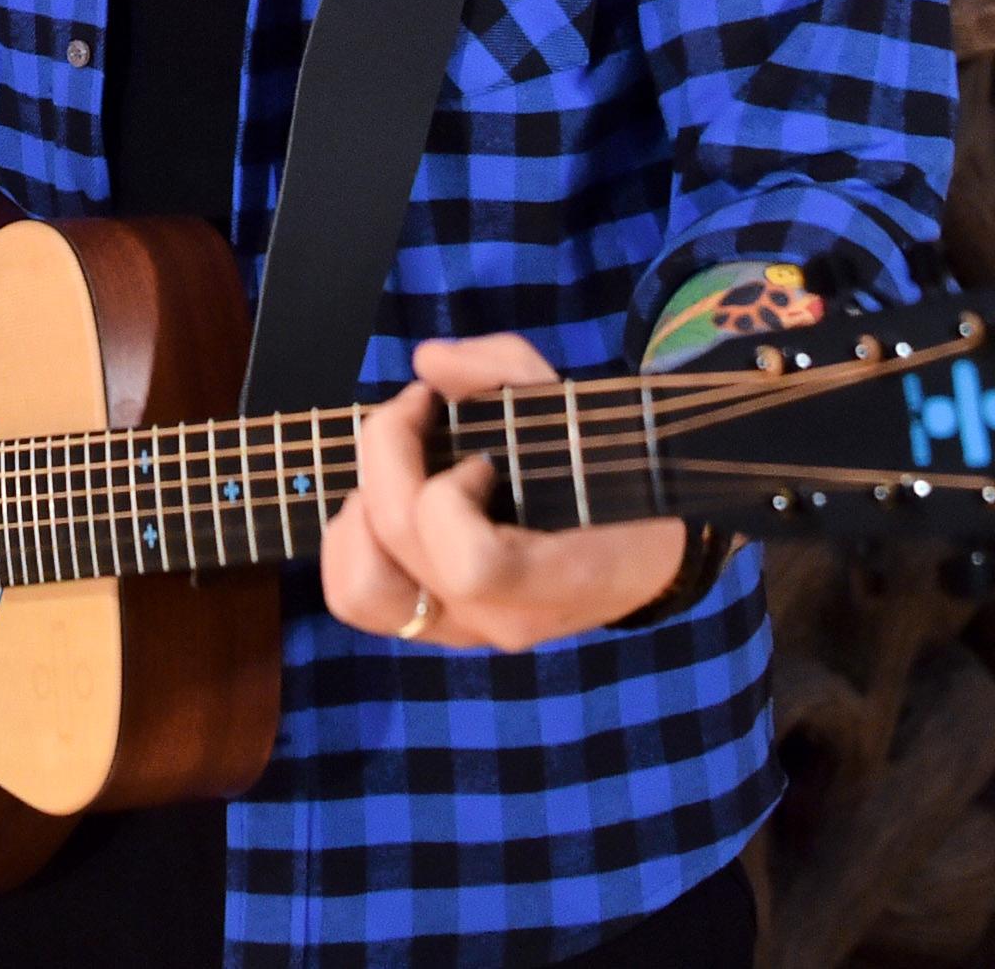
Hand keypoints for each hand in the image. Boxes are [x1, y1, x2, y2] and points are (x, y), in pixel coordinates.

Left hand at [320, 332, 691, 651]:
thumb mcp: (579, 407)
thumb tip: (429, 362)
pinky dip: (352, 538)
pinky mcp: (433, 629)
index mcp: (560, 577)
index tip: (482, 458)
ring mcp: (463, 633)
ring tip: (397, 470)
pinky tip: (389, 498)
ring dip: (361, 507)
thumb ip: (506, 369)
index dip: (452, 494)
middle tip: (420, 409)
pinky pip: (355, 596)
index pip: (471, 563)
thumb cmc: (610, 473)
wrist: (641, 557)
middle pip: (400, 540)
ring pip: (358, 586)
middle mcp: (502, 620)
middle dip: (390, 449)